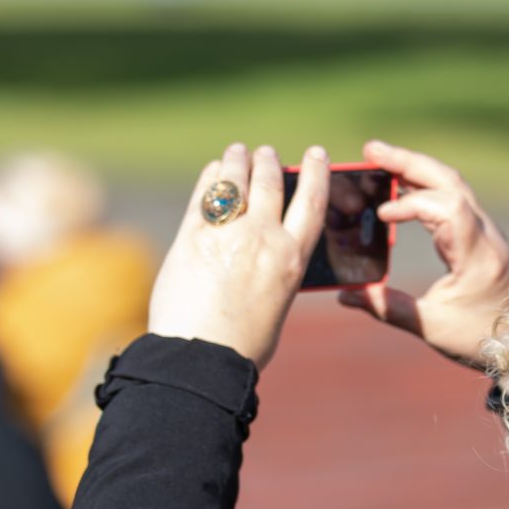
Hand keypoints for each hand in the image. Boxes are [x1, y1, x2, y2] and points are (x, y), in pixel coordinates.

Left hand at [150, 143, 327, 368]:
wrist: (200, 356)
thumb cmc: (243, 344)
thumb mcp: (279, 303)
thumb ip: (278, 268)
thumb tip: (271, 247)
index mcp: (292, 259)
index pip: (312, 201)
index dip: (316, 172)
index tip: (316, 154)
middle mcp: (263, 239)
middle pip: (270, 183)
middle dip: (269, 162)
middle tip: (265, 154)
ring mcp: (226, 234)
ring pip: (236, 180)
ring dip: (239, 161)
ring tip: (238, 152)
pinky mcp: (191, 235)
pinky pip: (204, 195)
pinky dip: (211, 177)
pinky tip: (214, 171)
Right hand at [337, 139, 508, 369]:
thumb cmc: (481, 337)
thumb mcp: (432, 327)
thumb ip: (389, 308)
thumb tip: (346, 296)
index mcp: (478, 256)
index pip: (448, 208)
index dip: (412, 203)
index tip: (381, 216)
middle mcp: (486, 234)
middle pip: (450, 181)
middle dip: (409, 162)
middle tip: (370, 149)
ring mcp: (486, 230)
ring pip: (452, 183)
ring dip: (416, 168)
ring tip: (379, 158)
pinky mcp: (480, 233)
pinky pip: (453, 197)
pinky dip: (425, 186)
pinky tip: (399, 185)